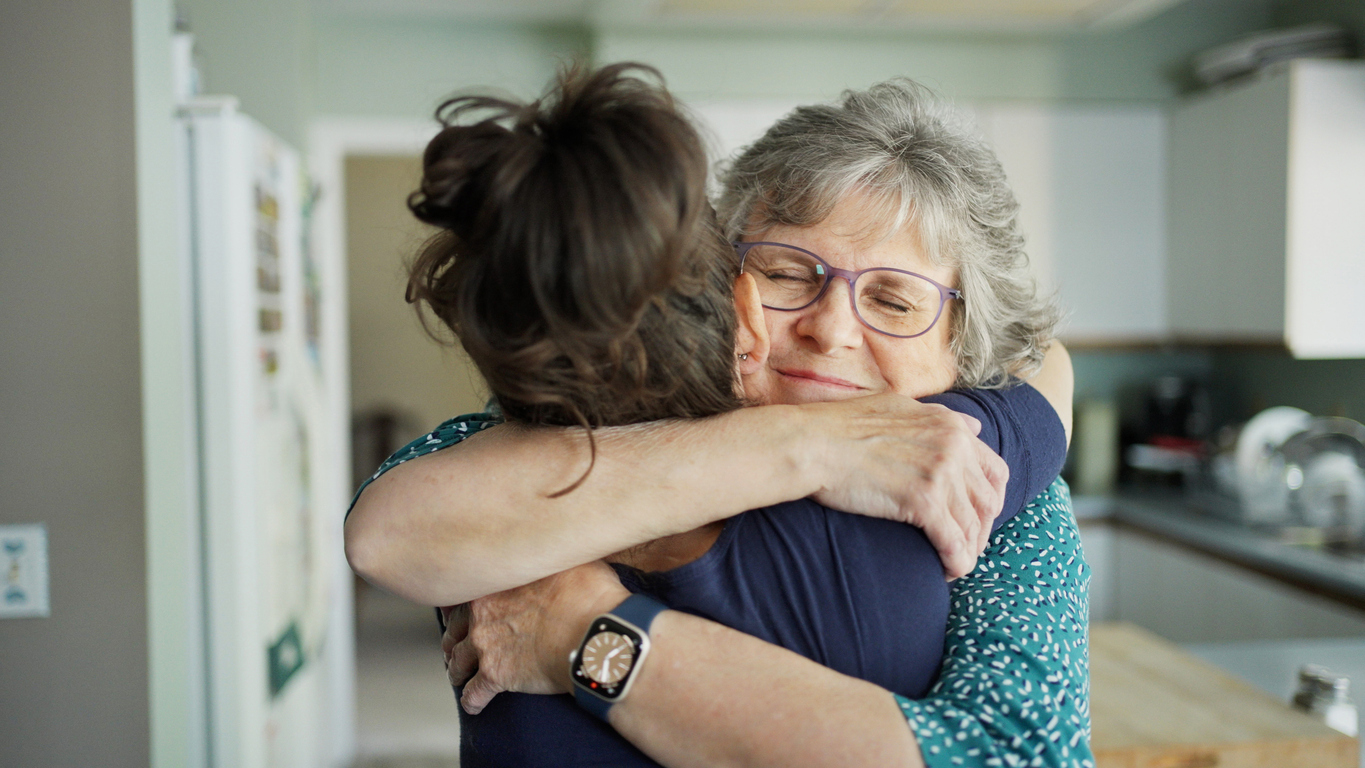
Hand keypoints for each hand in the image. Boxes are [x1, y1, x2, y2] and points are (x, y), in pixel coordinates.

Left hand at [442, 561, 630, 714]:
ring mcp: (485, 646)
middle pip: (455, 628)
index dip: (461, 603)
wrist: (594, 633)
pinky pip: (474, 693)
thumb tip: (564, 550)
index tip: (460, 609)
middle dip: (454, 637)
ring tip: (459, 674)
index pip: (464, 591)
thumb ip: (554, 557)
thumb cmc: (589, 596)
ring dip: (457, 668)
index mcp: (496, 584)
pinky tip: (474, 704)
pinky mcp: (495, 676)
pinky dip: (472, 700)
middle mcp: (482, 614)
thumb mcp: (573, 560)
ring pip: (457, 660)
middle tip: (455, 642)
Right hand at [802, 392, 1008, 578]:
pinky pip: (954, 543)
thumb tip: (973, 427)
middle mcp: (954, 447)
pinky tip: (945, 573)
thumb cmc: (842, 427)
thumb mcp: (900, 407)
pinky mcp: (924, 501)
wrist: (812, 443)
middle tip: (964, 548)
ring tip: (953, 565)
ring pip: (973, 526)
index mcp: (951, 426)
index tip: (975, 520)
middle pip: (988, 503)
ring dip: (969, 552)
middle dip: (981, 531)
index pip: (995, 472)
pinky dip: (956, 563)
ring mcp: (941, 473)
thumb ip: (941, 418)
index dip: (989, 503)